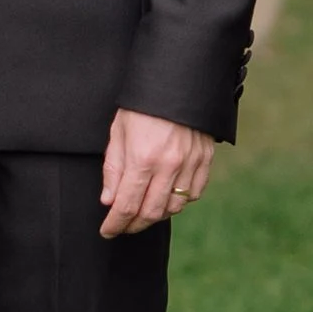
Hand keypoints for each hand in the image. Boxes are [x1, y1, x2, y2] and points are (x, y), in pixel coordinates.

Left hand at [99, 108, 214, 241]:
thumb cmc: (141, 105)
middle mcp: (169, 166)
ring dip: (156, 215)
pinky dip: (180, 202)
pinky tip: (167, 198)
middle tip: (123, 226)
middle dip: (134, 225)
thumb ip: (113, 169)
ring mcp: (190, 164)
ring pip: (174, 207)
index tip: (107, 231)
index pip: (127, 205)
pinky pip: (194, 193)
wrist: (176, 81)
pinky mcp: (205, 160)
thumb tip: (109, 201)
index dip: (115, 223)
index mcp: (142, 158)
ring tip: (142, 213)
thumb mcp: (118, 132)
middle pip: (151, 213)